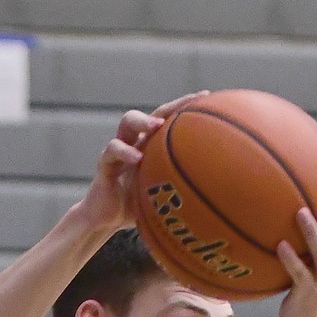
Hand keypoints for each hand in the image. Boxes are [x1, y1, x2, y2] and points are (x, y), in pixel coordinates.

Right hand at [74, 94, 208, 233]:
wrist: (105, 220)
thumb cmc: (136, 207)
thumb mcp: (162, 198)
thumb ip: (181, 190)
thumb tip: (212, 196)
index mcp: (151, 146)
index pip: (170, 119)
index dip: (186, 106)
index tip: (206, 97)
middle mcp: (136, 142)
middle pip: (153, 114)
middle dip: (170, 106)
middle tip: (185, 107)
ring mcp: (119, 150)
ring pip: (128, 122)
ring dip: (143, 120)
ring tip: (156, 125)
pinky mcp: (104, 164)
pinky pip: (112, 150)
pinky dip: (124, 151)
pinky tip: (137, 158)